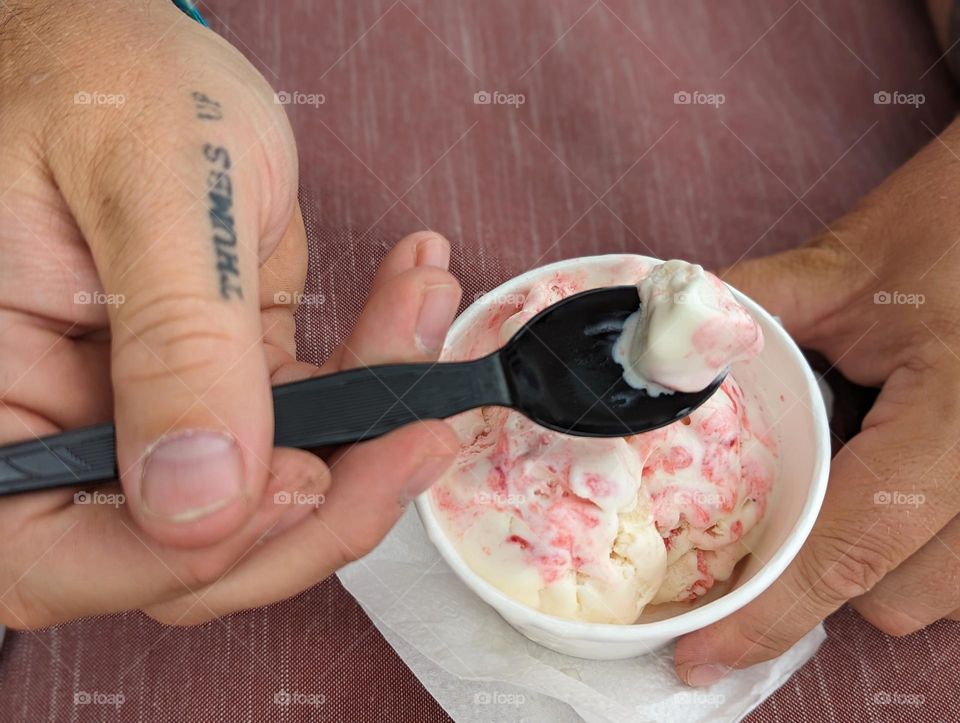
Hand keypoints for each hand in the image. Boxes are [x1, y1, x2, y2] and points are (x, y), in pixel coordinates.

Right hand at [0, 0, 459, 626]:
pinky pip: (312, 419)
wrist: (121, 41)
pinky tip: (409, 297)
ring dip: (373, 424)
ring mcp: (154, 413)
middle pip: (191, 550)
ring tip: (420, 315)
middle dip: (322, 502)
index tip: (305, 479)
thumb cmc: (97, 75)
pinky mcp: (226, 383)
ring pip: (273, 494)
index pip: (58, 554)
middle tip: (412, 427)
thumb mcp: (146, 195)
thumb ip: (172, 351)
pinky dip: (375, 369)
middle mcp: (64, 428)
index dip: (190, 550)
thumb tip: (199, 504)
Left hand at [674, 118, 959, 684]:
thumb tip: (659, 345)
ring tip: (827, 504)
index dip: (770, 615)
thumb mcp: (848, 262)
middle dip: (820, 581)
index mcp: (952, 420)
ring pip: (942, 591)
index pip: (851, 547)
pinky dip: (914, 546)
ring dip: (872, 568)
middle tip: (756, 541)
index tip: (703, 655)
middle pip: (899, 595)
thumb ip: (751, 307)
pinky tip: (880, 488)